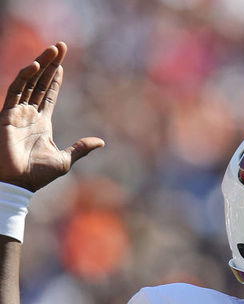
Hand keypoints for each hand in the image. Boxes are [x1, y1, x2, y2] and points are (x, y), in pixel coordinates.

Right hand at [0, 42, 103, 191]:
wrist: (17, 183)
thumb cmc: (37, 175)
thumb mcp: (64, 160)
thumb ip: (80, 148)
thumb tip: (101, 142)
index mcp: (42, 123)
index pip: (49, 95)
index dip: (55, 79)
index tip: (62, 64)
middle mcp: (29, 114)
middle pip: (40, 83)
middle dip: (50, 64)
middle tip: (60, 46)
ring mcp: (17, 112)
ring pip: (29, 81)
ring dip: (40, 64)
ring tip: (53, 49)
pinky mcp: (7, 114)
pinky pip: (15, 91)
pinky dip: (24, 77)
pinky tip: (36, 66)